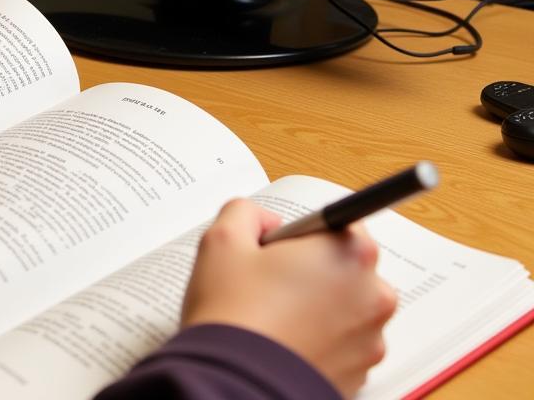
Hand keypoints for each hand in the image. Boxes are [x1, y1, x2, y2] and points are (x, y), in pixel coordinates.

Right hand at [182, 199, 396, 398]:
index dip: (300, 233)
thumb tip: (263, 222)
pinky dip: (317, 342)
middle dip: (310, 269)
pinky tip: (280, 343)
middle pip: (343, 265)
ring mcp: (370, 343)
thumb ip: (246, 213)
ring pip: (342, 308)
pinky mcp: (360, 378)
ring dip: (315, 307)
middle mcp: (373, 296)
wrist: (232, 389)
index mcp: (349, 253)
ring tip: (269, 318)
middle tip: (266, 282)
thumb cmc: (233, 314)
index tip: (277, 248)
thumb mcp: (223, 240)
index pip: (337, 222)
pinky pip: (340, 346)